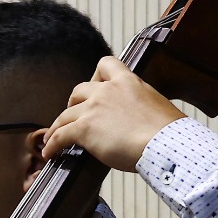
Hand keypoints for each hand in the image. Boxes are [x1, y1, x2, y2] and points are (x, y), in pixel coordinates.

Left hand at [40, 56, 184, 171]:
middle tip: (75, 116)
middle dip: (74, 104)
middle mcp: (107, 91)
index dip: (96, 76)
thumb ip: (140, 105)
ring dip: (57, 127)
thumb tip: (139, 119)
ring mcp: (93, 108)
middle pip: (79, 90)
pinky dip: (52, 145)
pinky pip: (59, 135)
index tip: (95, 86)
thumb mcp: (156, 106)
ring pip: (65, 115)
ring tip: (53, 138)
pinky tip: (50, 153)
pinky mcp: (83, 128)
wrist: (165, 144)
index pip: (105, 64)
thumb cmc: (168, 133)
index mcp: (128, 81)